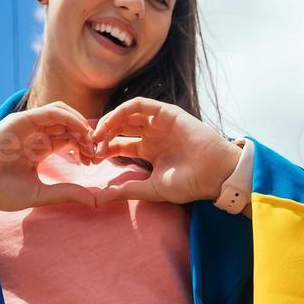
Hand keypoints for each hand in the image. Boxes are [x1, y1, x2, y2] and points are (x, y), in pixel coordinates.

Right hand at [0, 101, 99, 212]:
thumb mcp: (40, 193)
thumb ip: (66, 193)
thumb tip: (95, 200)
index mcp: (39, 149)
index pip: (69, 138)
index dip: (86, 145)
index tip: (95, 160)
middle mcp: (34, 134)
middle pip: (68, 124)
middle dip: (87, 134)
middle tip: (97, 150)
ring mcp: (27, 126)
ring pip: (62, 113)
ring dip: (80, 123)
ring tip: (90, 140)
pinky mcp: (20, 121)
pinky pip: (50, 112)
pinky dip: (68, 117)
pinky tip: (79, 131)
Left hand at [88, 97, 241, 206]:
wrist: (214, 174)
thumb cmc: (188, 183)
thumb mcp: (151, 188)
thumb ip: (126, 189)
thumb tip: (99, 198)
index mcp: (149, 150)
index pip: (119, 144)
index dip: (103, 149)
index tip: (90, 158)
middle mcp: (153, 134)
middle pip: (120, 127)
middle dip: (102, 134)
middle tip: (89, 144)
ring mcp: (160, 122)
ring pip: (127, 114)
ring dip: (109, 121)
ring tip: (97, 133)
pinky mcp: (167, 112)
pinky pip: (140, 104)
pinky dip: (122, 110)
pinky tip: (110, 122)